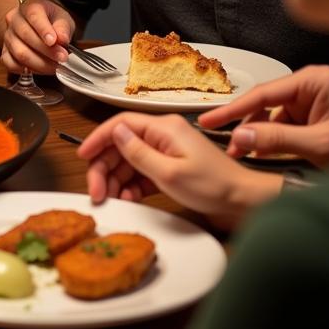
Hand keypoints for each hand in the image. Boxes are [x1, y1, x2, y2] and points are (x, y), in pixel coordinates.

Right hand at [0, 0, 73, 74]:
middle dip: (46, 50)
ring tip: (55, 66)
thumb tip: (62, 39)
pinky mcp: (4, 51)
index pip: (33, 15)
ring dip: (39, 63)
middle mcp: (14, 20)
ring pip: (19, 52)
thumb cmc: (52, 20)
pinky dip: (25, 70)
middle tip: (62, 57)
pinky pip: (10, 64)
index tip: (54, 41)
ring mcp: (7, 36)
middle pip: (25, 35)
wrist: (42, 24)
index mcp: (29, 6)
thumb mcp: (63, 18)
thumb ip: (63, 27)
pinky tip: (39, 69)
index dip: (43, 29)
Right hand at [77, 112, 280, 228]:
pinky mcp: (171, 167)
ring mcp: (167, 151)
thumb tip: (114, 132)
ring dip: (116, 180)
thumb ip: (138, 153)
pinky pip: (142, 172)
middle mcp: (163, 135)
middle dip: (105, 168)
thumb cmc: (212, 187)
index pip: (120, 124)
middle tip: (96, 192)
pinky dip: (132, 186)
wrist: (245, 203)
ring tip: (112, 200)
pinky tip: (128, 199)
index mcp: (163, 128)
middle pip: (121, 145)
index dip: (98, 139)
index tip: (83, 156)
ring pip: (129, 161)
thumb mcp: (170, 173)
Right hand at [200, 65, 328, 168]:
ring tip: (245, 156)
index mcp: (314, 81)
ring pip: (276, 117)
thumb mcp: (321, 145)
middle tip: (227, 146)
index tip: (207, 121)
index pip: (262, 93)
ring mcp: (317, 102)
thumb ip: (276, 140)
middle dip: (247, 127)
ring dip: (261, 137)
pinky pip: (288, 126)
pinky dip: (276, 141)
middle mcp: (313, 86)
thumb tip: (239, 139)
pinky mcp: (320, 118)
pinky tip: (264, 155)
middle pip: (267, 104)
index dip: (231, 110)